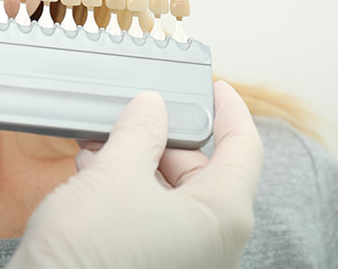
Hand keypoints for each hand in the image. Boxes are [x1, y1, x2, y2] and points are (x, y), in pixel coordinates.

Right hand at [9, 81, 263, 268]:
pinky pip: (149, 214)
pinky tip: (93, 168)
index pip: (244, 152)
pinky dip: (126, 186)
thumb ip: (142, 130)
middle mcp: (209, 243)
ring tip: (102, 138)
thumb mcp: (118, 171)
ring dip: (137, 159)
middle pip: (202, 171)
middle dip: (163, 136)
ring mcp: (181, 257)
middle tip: (133, 110)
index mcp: (221, 218)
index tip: (217, 86)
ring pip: (170, 192)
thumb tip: (152, 106)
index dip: (232, 112)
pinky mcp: (150, 263)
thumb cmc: (94, 249)